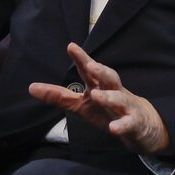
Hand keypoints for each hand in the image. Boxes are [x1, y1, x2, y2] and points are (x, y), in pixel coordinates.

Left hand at [29, 43, 169, 154]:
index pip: (90, 71)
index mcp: (101, 86)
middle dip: (101, 71)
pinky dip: (122, 125)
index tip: (71, 46)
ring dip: (109, 97)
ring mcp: (126, 107)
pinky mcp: (134, 123)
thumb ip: (59, 96)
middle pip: (110, 78)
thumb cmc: (109, 111)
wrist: (144, 125)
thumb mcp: (83, 104)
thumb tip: (31, 87)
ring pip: (120, 99)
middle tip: (90, 65)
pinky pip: (129, 124)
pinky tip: (114, 128)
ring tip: (97, 95)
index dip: (82, 59)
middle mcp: (115, 92)